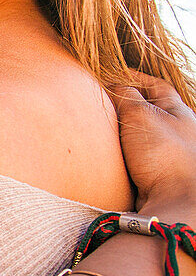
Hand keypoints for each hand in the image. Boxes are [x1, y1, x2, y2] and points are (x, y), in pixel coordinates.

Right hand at [111, 72, 195, 218]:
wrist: (178, 201)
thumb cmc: (165, 154)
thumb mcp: (142, 114)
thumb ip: (126, 96)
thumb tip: (112, 85)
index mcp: (178, 112)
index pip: (156, 86)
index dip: (133, 77)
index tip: (109, 75)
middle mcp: (175, 131)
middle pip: (145, 110)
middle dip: (122, 105)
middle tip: (97, 102)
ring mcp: (165, 154)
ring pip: (136, 135)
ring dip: (117, 132)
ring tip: (96, 128)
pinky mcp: (154, 174)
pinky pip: (131, 157)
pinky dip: (117, 153)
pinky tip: (105, 154)